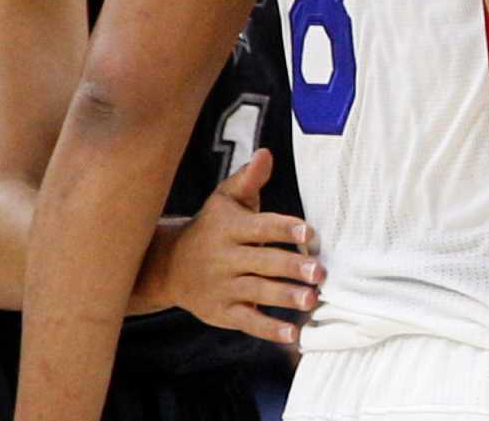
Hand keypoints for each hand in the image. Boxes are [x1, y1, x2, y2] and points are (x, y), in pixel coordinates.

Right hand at [146, 149, 321, 344]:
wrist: (168, 266)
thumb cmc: (212, 227)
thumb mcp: (225, 200)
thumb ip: (248, 180)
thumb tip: (266, 154)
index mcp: (229, 228)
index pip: (260, 228)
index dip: (284, 229)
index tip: (308, 233)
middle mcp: (224, 258)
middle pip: (262, 262)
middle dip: (292, 267)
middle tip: (320, 272)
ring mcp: (222, 287)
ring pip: (257, 293)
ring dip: (285, 297)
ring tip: (311, 299)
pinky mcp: (221, 312)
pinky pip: (247, 321)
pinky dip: (269, 329)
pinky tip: (293, 333)